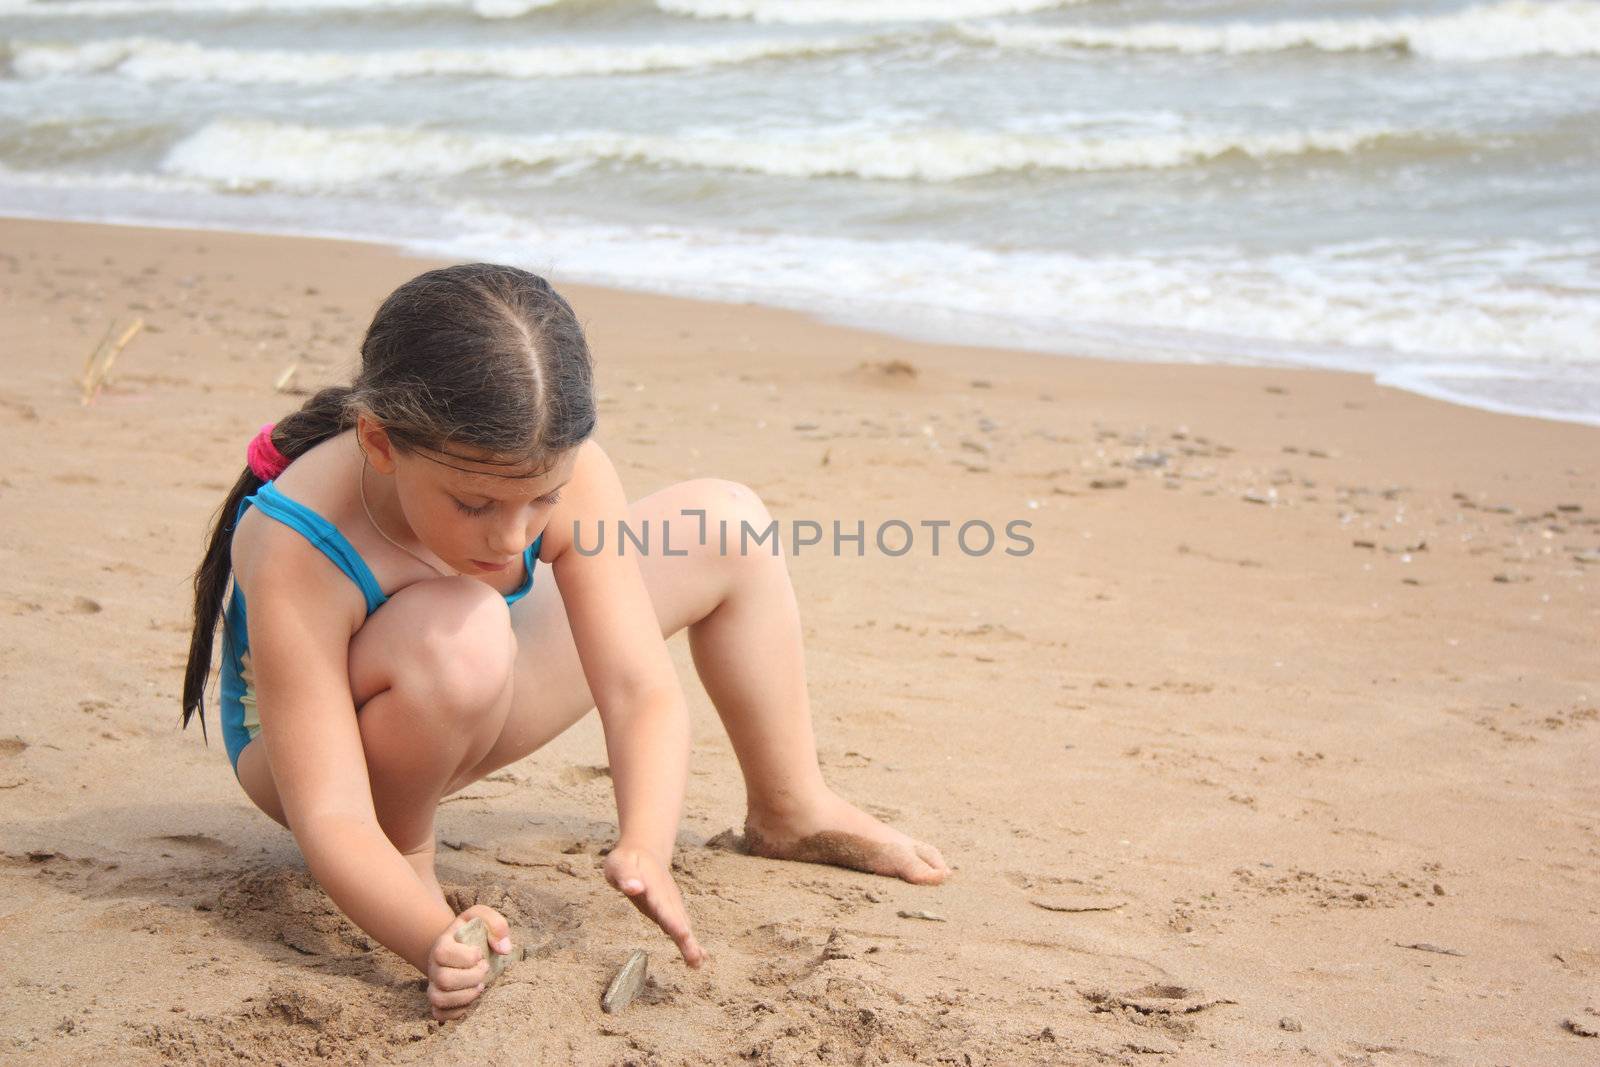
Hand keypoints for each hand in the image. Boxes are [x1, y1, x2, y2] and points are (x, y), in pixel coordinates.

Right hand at [425, 905, 512, 1020]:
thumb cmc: (473, 932)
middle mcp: (434, 967)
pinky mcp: (438, 1002)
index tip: (480, 954)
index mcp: (442, 945)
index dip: (466, 956)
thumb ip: (495, 924)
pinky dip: (458, 1012)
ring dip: (466, 996)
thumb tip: (504, 949)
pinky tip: (473, 1001)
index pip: (443, 953)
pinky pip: (439, 1014)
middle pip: (444, 979)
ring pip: (439, 999)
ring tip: (481, 987)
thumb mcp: (481, 918)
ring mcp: (434, 985)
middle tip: (484, 969)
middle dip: (471, 977)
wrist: (459, 946)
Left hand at [603, 844, 706, 967]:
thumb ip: (626, 876)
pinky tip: (698, 959)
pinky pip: (681, 928)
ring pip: (682, 925)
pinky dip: (689, 943)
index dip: (673, 921)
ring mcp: (671, 904)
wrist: (645, 851)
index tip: (684, 934)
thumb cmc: (627, 860)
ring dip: (690, 945)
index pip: (663, 906)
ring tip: (698, 963)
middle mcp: (667, 898)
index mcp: (654, 887)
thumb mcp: (620, 865)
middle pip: (678, 920)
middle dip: (686, 940)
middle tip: (696, 959)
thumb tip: (633, 888)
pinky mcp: (670, 911)